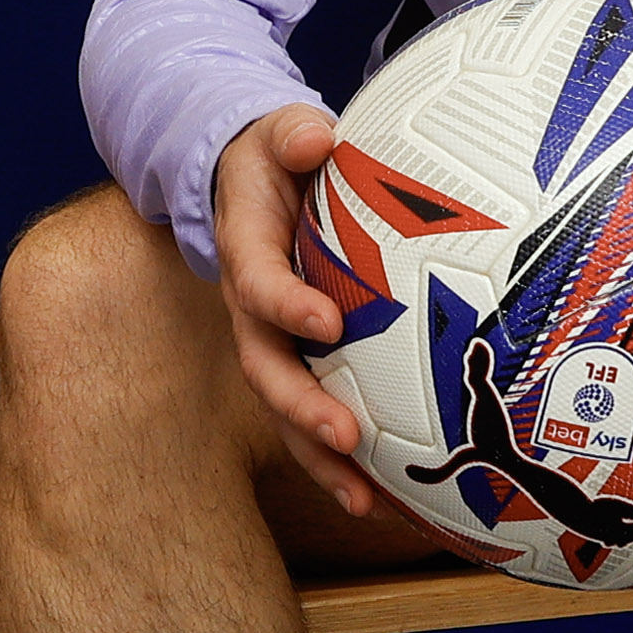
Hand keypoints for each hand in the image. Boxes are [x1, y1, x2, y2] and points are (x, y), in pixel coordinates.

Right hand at [209, 105, 388, 525]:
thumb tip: (314, 136)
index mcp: (247, 251)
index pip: (258, 284)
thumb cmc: (276, 157)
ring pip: (286, 409)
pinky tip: (385, 499)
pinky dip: (344, 460)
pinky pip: (317, 414)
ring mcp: (275, 342)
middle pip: (266, 368)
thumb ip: (290, 132)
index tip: (326, 324)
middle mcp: (253, 309)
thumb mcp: (277, 132)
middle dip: (301, 408)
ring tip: (364, 499)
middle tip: (344, 437)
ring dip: (320, 457)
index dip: (286, 307)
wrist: (253, 182)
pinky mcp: (302, 361)